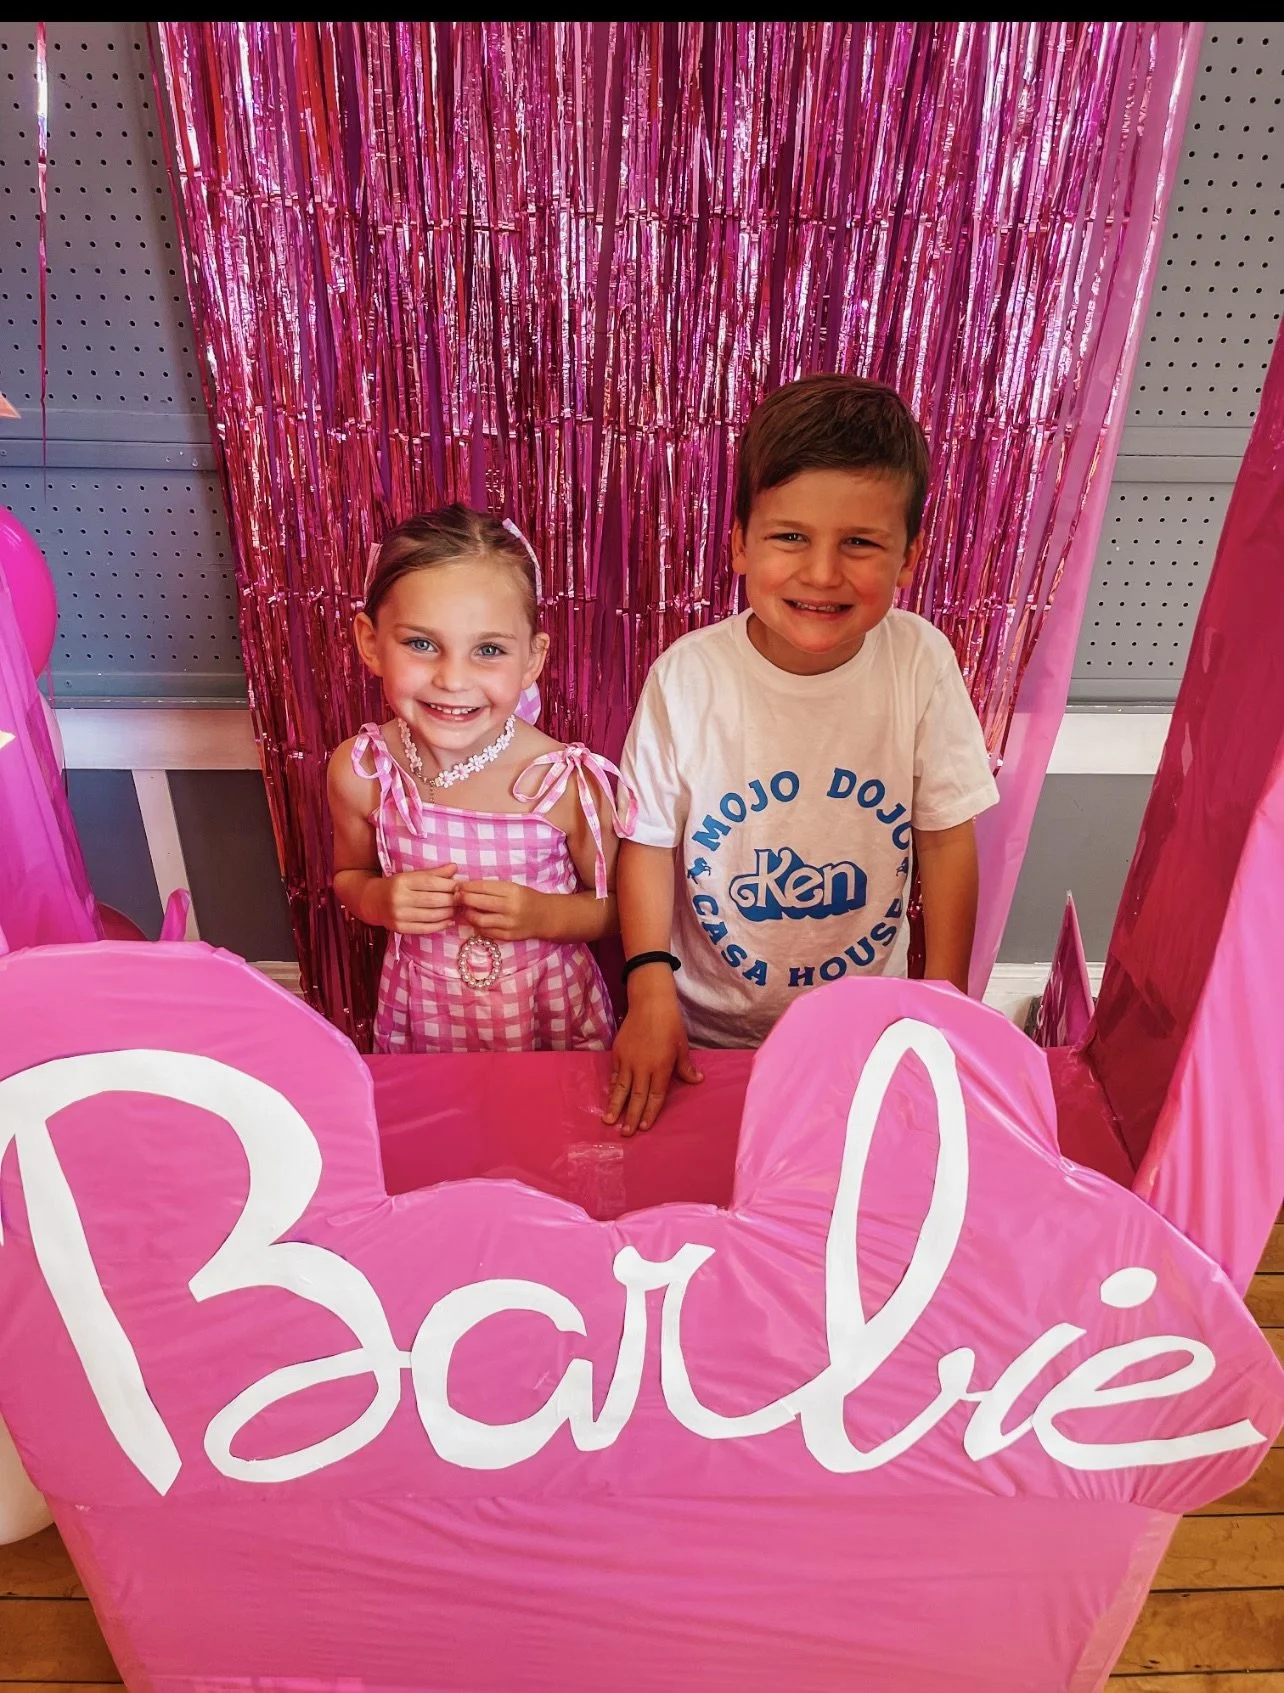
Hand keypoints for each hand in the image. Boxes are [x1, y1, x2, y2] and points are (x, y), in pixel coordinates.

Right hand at [366, 863, 459, 933]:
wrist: (371, 901)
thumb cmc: (396, 885)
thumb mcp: (411, 875)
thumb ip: (433, 873)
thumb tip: (455, 867)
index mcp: (402, 881)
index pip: (431, 883)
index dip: (449, 885)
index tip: (462, 886)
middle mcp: (399, 898)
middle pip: (433, 900)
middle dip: (452, 900)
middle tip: (464, 899)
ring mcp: (398, 915)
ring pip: (431, 916)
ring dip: (449, 913)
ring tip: (458, 909)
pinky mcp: (398, 928)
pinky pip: (424, 928)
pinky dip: (440, 926)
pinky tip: (449, 921)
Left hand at [455, 878, 547, 941]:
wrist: (545, 917)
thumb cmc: (527, 898)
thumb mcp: (513, 887)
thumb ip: (492, 888)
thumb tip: (466, 888)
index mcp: (512, 891)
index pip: (483, 887)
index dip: (467, 886)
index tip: (458, 885)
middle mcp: (510, 908)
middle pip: (478, 903)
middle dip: (463, 899)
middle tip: (456, 897)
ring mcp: (509, 924)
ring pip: (479, 920)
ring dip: (467, 914)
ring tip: (465, 909)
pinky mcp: (507, 936)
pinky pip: (485, 931)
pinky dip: (476, 925)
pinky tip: (475, 919)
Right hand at [603, 991, 702, 1135]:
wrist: (649, 1002)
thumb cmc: (670, 1023)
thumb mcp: (681, 1045)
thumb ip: (685, 1067)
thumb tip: (697, 1081)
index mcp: (660, 1067)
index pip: (655, 1096)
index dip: (649, 1113)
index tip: (644, 1127)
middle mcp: (642, 1067)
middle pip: (636, 1097)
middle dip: (631, 1117)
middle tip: (626, 1133)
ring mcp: (627, 1060)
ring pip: (620, 1089)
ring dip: (615, 1106)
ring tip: (609, 1121)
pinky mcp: (617, 1053)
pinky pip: (614, 1075)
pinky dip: (612, 1088)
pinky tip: (609, 1099)